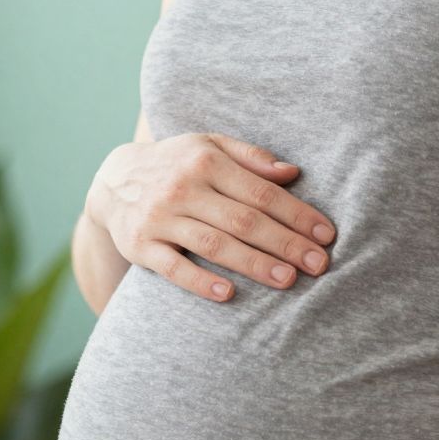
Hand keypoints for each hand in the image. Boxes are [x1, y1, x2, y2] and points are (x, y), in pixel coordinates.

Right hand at [85, 130, 335, 301]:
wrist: (113, 181)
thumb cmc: (176, 164)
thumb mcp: (209, 145)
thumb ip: (251, 157)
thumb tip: (293, 173)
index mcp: (206, 160)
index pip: (261, 191)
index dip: (296, 214)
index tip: (325, 234)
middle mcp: (183, 187)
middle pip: (243, 220)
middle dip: (285, 244)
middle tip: (319, 264)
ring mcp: (160, 218)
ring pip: (214, 245)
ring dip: (254, 264)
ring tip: (288, 280)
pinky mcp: (140, 245)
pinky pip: (173, 268)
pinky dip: (200, 282)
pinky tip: (228, 294)